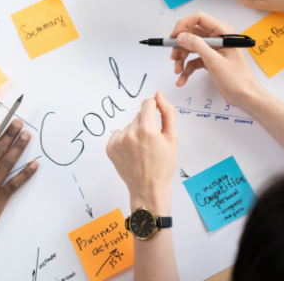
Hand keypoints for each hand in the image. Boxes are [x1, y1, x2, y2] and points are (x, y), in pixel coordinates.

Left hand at [107, 91, 176, 213]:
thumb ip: (168, 112)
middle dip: (147, 124)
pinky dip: (125, 140)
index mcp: (147, 129)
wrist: (148, 188)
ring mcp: (118, 141)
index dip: (155, 108)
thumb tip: (159, 94)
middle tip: (152, 143)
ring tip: (142, 150)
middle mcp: (130, 133)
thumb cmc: (163, 165)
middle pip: (139, 115)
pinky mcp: (110, 148)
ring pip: (129, 125)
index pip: (148, 103)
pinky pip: (119, 134)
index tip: (157, 119)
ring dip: (136, 133)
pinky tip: (132, 152)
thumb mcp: (172, 138)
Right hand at [170, 11, 263, 107]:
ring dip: (181, 58)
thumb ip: (197, 46)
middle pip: (192, 34)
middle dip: (180, 45)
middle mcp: (217, 38)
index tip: (174, 36)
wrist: (244, 96)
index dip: (183, 25)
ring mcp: (213, 49)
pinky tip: (182, 79)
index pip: (199, 18)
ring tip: (177, 70)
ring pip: (190, 47)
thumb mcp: (214, 61)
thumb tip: (181, 36)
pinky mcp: (209, 60)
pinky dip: (186, 68)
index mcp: (223, 32)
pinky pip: (193, 60)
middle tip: (173, 56)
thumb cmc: (237, 79)